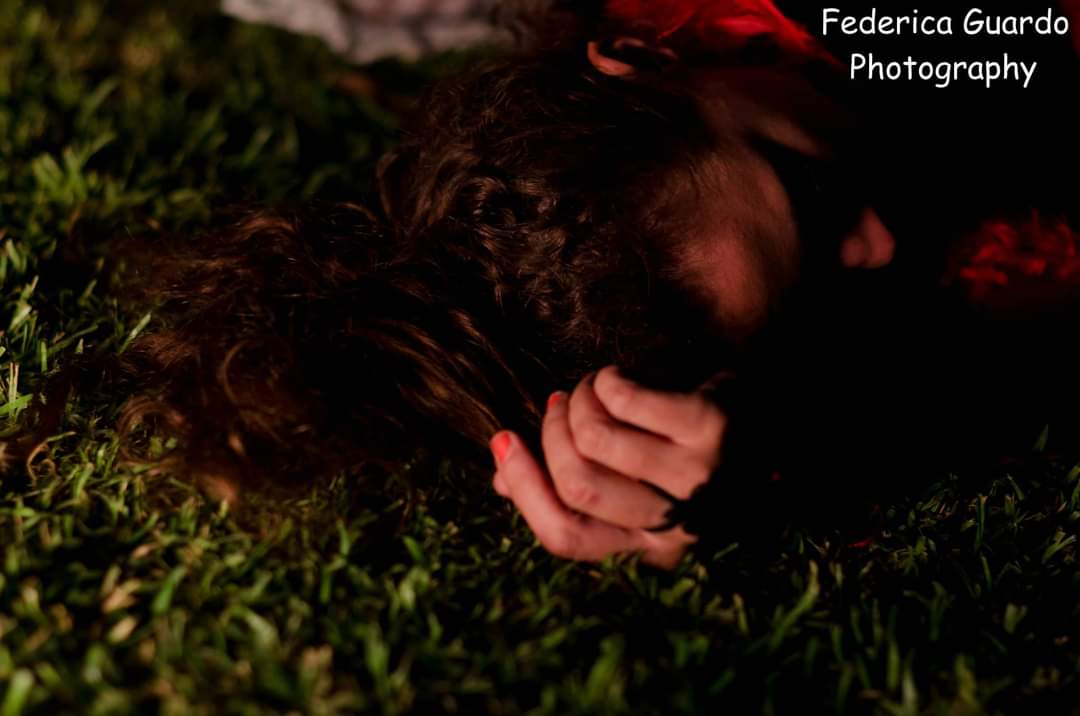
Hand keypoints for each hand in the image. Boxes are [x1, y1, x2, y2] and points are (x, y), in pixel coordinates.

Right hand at [490, 365, 726, 569]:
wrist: (774, 417)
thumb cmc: (690, 451)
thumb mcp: (636, 478)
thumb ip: (570, 484)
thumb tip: (500, 482)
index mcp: (651, 546)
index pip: (566, 537)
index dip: (525, 488)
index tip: (504, 440)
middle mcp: (678, 525)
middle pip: (578, 485)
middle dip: (552, 434)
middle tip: (561, 404)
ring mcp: (698, 479)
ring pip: (597, 443)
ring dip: (580, 402)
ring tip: (592, 387)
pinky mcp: (711, 430)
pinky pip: (626, 403)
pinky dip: (607, 383)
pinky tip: (617, 376)